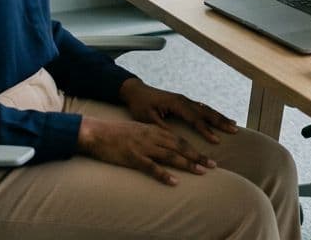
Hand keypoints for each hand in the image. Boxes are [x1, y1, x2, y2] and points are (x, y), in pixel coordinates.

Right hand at [76, 115, 214, 185]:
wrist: (96, 132)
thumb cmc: (117, 133)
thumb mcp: (139, 129)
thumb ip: (154, 135)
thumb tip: (168, 145)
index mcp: (154, 130)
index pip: (180, 139)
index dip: (195, 148)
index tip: (208, 156)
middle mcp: (152, 137)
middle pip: (180, 147)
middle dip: (198, 156)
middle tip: (213, 165)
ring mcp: (143, 147)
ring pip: (170, 156)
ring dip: (187, 164)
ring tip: (201, 172)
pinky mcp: (133, 157)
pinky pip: (152, 167)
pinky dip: (164, 175)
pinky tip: (175, 182)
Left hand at [120, 79, 238, 145]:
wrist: (136, 91)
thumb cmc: (140, 105)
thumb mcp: (147, 118)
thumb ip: (161, 127)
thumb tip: (175, 139)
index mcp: (176, 104)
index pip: (194, 119)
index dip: (205, 130)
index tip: (216, 140)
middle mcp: (184, 100)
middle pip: (206, 111)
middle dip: (220, 121)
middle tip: (234, 130)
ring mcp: (185, 100)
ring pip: (206, 109)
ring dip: (220, 117)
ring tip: (234, 125)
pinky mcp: (184, 102)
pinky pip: (202, 108)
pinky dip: (213, 114)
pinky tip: (220, 119)